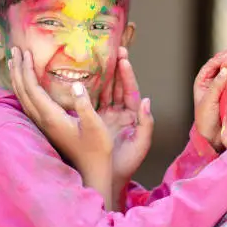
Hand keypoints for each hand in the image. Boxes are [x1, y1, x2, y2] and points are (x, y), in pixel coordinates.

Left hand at [9, 47, 112, 178]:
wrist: (92, 173)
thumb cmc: (98, 150)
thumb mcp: (96, 126)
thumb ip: (84, 105)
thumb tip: (75, 84)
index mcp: (52, 118)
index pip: (32, 89)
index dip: (27, 69)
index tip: (25, 51)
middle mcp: (44, 121)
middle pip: (23, 92)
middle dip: (17, 70)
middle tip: (14, 50)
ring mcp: (45, 126)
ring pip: (23, 99)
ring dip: (18, 79)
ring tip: (16, 63)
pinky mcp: (49, 129)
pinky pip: (29, 105)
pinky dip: (25, 90)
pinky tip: (28, 86)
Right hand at [99, 48, 153, 185]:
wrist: (108, 179)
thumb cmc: (127, 163)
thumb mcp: (141, 144)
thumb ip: (146, 123)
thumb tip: (146, 100)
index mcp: (132, 115)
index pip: (130, 90)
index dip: (127, 75)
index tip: (123, 58)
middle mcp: (118, 112)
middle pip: (117, 85)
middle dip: (115, 67)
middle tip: (112, 47)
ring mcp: (104, 115)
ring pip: (103, 90)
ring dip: (102, 74)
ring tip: (97, 55)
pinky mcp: (91, 120)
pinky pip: (89, 100)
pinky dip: (87, 88)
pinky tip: (81, 74)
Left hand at [193, 50, 226, 150]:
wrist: (213, 138)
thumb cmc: (205, 121)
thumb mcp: (208, 102)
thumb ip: (215, 86)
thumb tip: (224, 70)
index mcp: (202, 82)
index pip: (211, 64)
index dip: (220, 58)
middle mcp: (213, 83)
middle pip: (223, 66)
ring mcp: (224, 88)